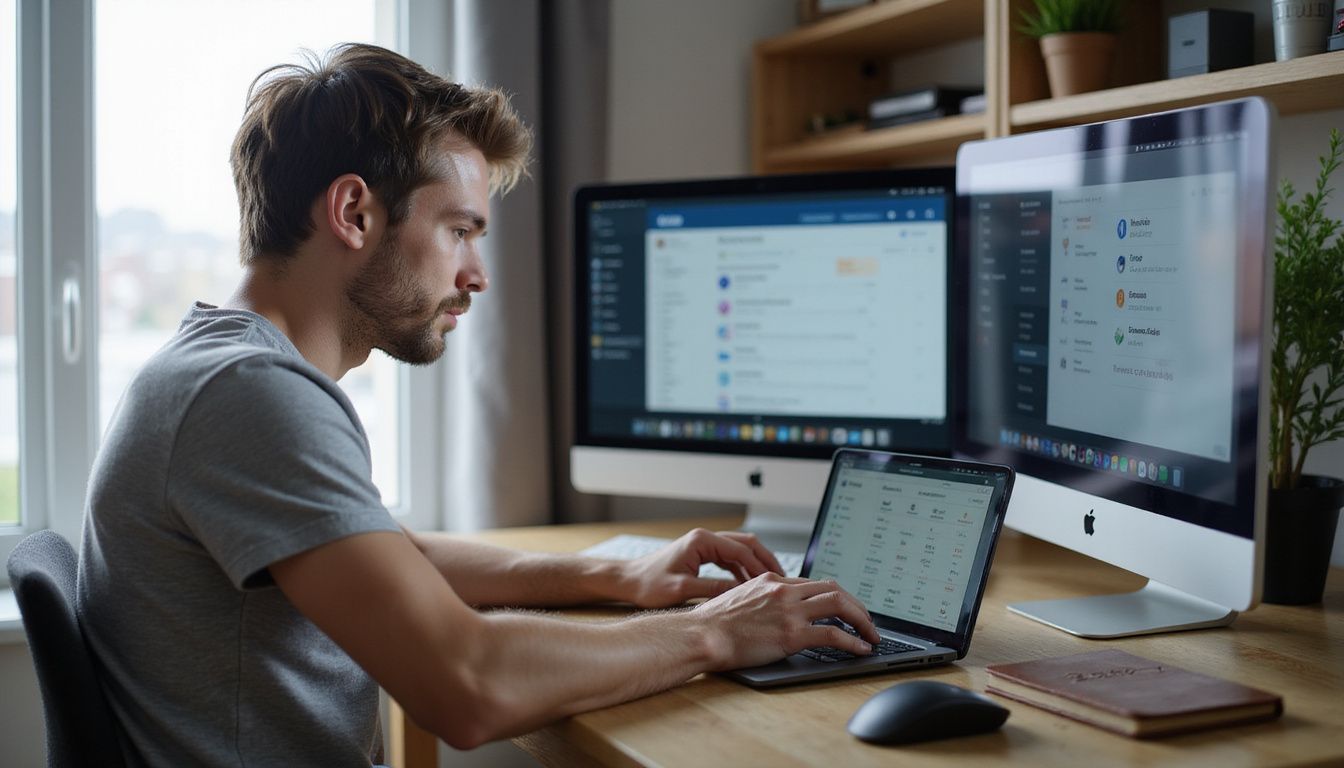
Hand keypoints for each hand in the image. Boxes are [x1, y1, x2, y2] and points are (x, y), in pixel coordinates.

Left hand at [618, 528, 784, 607]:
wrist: (628, 582)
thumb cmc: (648, 585)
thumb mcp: (683, 590)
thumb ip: (713, 590)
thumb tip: (740, 595)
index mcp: (701, 541)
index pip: (741, 549)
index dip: (760, 566)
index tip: (774, 581)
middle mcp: (704, 539)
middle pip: (745, 544)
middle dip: (764, 560)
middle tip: (781, 578)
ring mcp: (703, 546)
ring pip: (739, 551)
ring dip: (755, 566)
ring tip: (770, 584)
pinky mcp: (701, 555)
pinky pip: (729, 560)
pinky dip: (742, 571)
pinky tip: (749, 586)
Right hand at [693, 573, 879, 670]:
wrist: (701, 635)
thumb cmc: (712, 624)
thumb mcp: (739, 599)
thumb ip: (761, 600)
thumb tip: (773, 612)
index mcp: (771, 580)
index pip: (814, 583)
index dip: (836, 596)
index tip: (846, 608)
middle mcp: (784, 590)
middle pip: (834, 589)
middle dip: (856, 605)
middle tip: (867, 620)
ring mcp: (789, 611)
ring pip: (840, 606)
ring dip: (862, 620)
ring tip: (871, 635)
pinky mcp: (791, 634)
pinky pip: (834, 635)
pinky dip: (854, 641)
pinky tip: (861, 649)